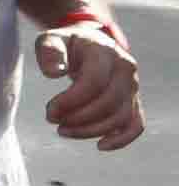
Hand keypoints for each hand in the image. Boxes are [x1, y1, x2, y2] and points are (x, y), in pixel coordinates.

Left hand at [36, 22, 143, 149]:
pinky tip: (100, 146)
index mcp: (105, 52)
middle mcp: (125, 69)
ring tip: (63, 130)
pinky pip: (136, 124)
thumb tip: (54, 73)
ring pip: (120, 117)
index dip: (71, 101)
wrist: (89, 44)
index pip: (94, 82)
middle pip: (108, 102)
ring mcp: (132, 87)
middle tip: (52, 119)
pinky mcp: (133, 101)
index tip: (49, 109)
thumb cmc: (67, 45)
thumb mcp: (51, 40)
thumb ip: (49, 52)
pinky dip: (122, 139)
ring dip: (90, 130)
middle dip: (77, 118)